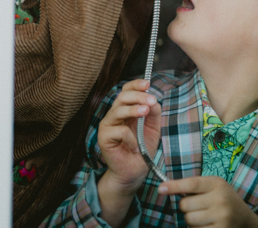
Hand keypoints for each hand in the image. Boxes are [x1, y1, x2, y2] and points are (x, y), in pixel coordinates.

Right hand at [96, 79, 161, 226]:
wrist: (133, 173)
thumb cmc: (142, 150)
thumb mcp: (152, 129)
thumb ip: (153, 114)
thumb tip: (153, 100)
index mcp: (125, 110)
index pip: (126, 91)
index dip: (135, 84)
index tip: (148, 83)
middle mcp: (114, 115)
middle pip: (122, 96)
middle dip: (138, 96)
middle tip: (151, 101)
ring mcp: (107, 125)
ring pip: (118, 110)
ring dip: (134, 109)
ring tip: (145, 112)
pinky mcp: (104, 137)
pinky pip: (119, 131)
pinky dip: (131, 138)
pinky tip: (136, 148)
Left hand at [158, 176, 257, 226]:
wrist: (247, 222)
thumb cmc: (225, 201)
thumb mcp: (215, 187)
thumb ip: (196, 187)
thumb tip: (166, 188)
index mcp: (217, 183)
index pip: (191, 184)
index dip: (174, 186)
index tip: (161, 189)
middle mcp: (220, 199)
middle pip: (185, 205)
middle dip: (187, 208)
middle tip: (198, 208)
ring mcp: (221, 217)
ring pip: (189, 221)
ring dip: (191, 221)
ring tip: (204, 218)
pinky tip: (207, 226)